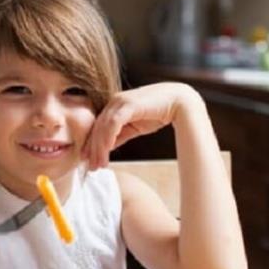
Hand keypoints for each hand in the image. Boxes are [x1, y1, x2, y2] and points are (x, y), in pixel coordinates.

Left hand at [83, 83, 199, 169]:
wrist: (180, 102)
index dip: (91, 144)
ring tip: (100, 164)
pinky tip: (108, 151)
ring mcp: (120, 101)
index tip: (88, 160)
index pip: (98, 126)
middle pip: (97, 127)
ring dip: (99, 147)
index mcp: (114, 105)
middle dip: (93, 149)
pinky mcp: (128, 104)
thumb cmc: (159, 113)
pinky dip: (108, 138)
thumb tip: (108, 147)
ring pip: (103, 127)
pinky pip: (113, 124)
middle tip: (91, 167)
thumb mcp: (135, 127)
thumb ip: (120, 135)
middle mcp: (114, 101)